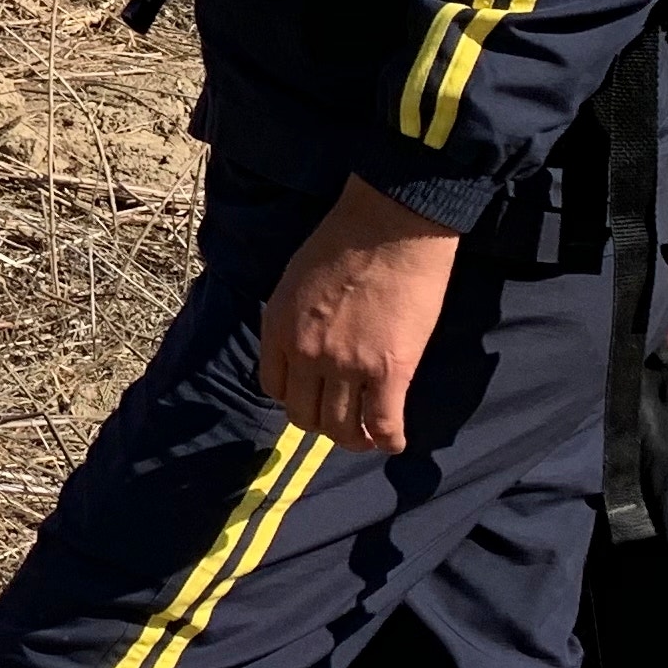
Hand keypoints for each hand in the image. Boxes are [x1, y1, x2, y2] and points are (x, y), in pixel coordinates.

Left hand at [258, 176, 460, 454]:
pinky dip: (388, 439)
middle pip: (305, 415)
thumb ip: (294, 319)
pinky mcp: (390, 371)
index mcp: (278, 329)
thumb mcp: (295, 281)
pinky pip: (383, 423)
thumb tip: (304, 345)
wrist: (391, 226)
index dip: (295, 399)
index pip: (274, 387)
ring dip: (354, 439)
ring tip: (367, 437)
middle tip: (342, 423)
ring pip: (342, 427)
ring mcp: (347, 366)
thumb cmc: (345, 240)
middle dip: (322, 425)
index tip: (312, 398)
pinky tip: (393, 440)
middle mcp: (306, 354)